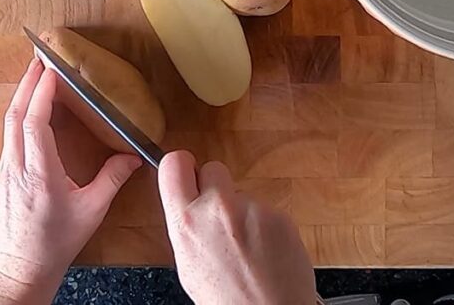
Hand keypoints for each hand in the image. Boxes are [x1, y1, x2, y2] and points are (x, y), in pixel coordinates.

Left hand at [0, 59, 142, 304]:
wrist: (22, 268)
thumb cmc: (57, 242)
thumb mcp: (92, 211)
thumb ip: (112, 179)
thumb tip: (134, 157)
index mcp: (40, 175)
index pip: (34, 124)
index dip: (41, 94)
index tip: (51, 71)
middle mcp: (16, 169)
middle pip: (15, 116)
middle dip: (27, 84)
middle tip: (39, 59)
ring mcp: (4, 172)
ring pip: (7, 126)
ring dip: (21, 98)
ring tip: (34, 76)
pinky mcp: (1, 178)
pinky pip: (7, 138)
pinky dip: (18, 116)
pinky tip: (29, 110)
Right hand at [158, 151, 315, 304]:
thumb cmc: (228, 301)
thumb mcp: (188, 263)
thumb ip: (188, 225)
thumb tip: (189, 205)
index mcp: (187, 222)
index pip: (173, 163)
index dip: (181, 167)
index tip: (188, 174)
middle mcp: (218, 209)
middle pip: (213, 168)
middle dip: (215, 187)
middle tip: (220, 214)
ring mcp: (252, 209)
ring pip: (243, 193)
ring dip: (244, 212)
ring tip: (247, 248)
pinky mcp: (279, 215)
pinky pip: (266, 210)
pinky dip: (266, 226)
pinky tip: (265, 251)